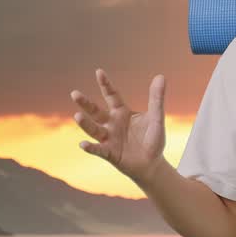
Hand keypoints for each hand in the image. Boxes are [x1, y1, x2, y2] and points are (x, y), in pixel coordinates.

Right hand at [71, 68, 167, 184]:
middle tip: (74, 93)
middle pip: (96, 111)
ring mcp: (109, 139)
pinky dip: (91, 147)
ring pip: (94, 129)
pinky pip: (98, 150)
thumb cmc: (153, 139)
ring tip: (77, 116)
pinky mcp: (110, 154)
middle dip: (85, 103)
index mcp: (122, 112)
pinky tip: (83, 144)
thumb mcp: (156, 118)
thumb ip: (156, 99)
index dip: (106, 84)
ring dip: (85, 123)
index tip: (99, 72)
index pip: (112, 96)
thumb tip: (161, 76)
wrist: (153, 164)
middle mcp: (112, 124)